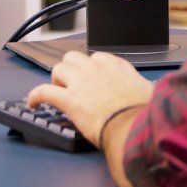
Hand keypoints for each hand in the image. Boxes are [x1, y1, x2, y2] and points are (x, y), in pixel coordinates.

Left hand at [27, 51, 152, 148]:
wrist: (134, 128)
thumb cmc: (145, 115)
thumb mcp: (151, 95)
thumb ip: (147, 90)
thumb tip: (153, 93)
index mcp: (117, 68)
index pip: (99, 58)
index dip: (92, 68)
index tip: (91, 76)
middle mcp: (97, 70)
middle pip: (74, 58)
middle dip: (70, 69)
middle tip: (72, 84)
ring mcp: (81, 83)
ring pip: (58, 68)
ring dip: (56, 79)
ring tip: (57, 91)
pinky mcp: (69, 100)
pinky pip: (43, 91)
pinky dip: (34, 96)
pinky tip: (32, 103)